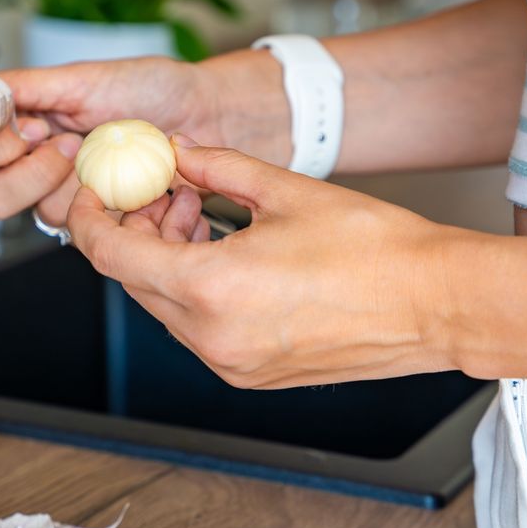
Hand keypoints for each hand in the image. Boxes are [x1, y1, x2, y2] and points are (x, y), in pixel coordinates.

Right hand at [0, 57, 224, 225]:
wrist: (207, 116)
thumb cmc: (151, 91)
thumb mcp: (81, 77)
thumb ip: (21, 85)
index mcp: (21, 126)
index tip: (28, 126)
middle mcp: (36, 166)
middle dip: (29, 173)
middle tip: (69, 144)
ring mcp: (68, 197)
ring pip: (40, 214)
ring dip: (77, 184)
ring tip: (111, 157)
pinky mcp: (102, 223)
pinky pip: (88, 230)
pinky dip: (115, 203)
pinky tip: (136, 181)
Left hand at [66, 136, 458, 389]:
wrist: (437, 304)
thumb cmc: (377, 250)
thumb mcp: (285, 190)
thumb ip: (216, 168)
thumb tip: (176, 152)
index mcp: (211, 290)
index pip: (111, 256)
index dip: (89, 219)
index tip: (91, 192)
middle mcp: (211, 339)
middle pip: (134, 281)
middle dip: (135, 231)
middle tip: (160, 190)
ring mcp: (230, 364)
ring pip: (164, 306)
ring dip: (166, 259)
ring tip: (203, 215)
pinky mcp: (251, 375)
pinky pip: (198, 328)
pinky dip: (194, 289)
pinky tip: (224, 253)